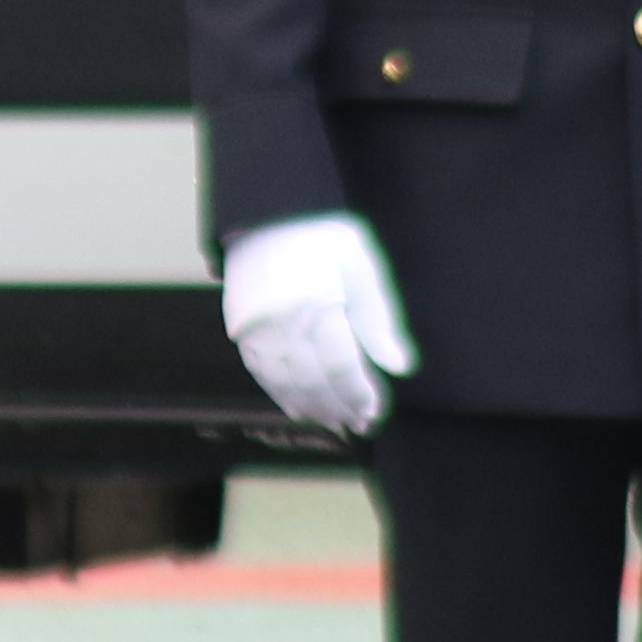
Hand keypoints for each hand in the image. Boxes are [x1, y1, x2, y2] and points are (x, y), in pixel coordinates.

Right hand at [221, 213, 414, 433]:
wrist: (265, 217)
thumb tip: (400, 366)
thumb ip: (378, 318)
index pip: (341, 368)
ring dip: (312, 408)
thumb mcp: (360, 265)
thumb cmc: (320, 238)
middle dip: (339, 408)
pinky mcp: (241, 332)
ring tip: (335, 420)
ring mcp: (257, 330)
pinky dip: (282, 395)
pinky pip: (262, 374)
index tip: (375, 410)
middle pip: (314, 383)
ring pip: (286, 384)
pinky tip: (300, 407)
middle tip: (360, 424)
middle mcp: (283, 323)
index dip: (359, 395)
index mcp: (317, 305)